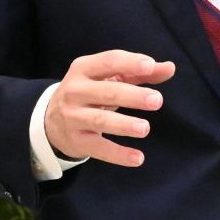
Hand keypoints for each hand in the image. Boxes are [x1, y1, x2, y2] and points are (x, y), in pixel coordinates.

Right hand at [44, 50, 176, 167]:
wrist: (51, 120)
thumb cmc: (90, 92)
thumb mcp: (108, 77)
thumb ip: (139, 72)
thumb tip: (169, 68)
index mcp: (84, 68)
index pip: (108, 61)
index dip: (130, 63)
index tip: (151, 66)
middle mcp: (75, 91)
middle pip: (106, 92)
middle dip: (132, 96)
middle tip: (157, 101)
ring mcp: (73, 117)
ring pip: (100, 120)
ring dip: (124, 125)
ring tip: (145, 128)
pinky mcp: (76, 140)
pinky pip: (99, 148)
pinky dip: (118, 154)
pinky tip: (137, 158)